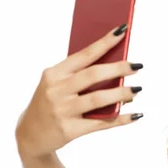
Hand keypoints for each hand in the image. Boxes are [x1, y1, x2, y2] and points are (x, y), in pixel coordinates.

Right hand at [15, 24, 143, 158]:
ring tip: (136, 90)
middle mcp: (56, 90)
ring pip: (98, 99)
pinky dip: (121, 119)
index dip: (105, 42)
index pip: (84, 54)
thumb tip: (115, 68)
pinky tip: (135, 115)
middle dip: (118, 68)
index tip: (123, 31)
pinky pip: (101, 123)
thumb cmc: (50, 104)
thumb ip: (79, 76)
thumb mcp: (56, 86)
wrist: (30, 136)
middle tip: (136, 66)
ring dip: (121, 93)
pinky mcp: (70, 130)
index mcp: (54, 74)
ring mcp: (62, 111)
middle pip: (93, 75)